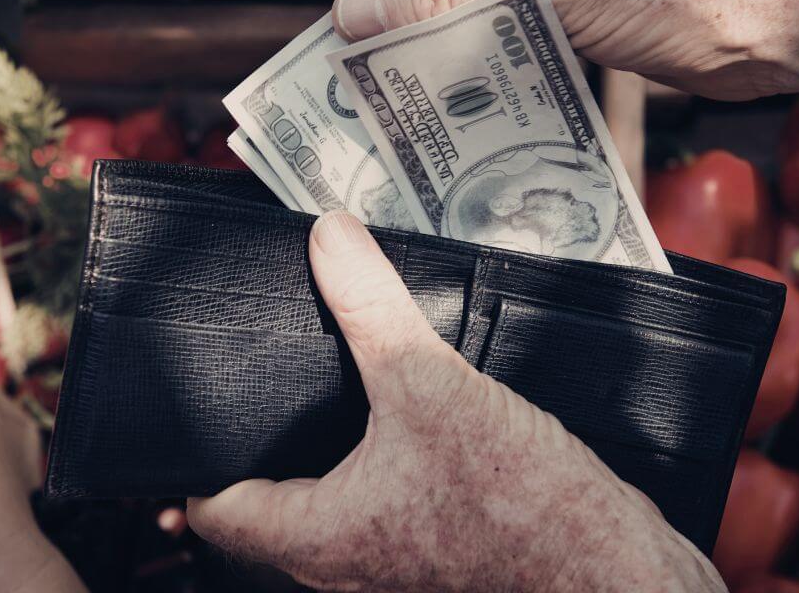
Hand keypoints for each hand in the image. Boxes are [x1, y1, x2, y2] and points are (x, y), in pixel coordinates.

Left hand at [187, 211, 723, 591]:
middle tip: (254, 373)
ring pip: (329, 500)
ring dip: (321, 447)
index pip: (215, 510)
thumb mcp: (431, 387)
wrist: (612, 567)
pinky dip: (375, 454)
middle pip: (269, 502)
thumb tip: (327, 238)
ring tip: (323, 376)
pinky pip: (383, 497)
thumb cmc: (521, 507)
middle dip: (258, 440)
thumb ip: (372, 309)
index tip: (186, 407)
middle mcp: (346, 559)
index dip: (189, 460)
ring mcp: (394, 556)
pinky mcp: (440, 541)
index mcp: (318, 537)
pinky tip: (400, 404)